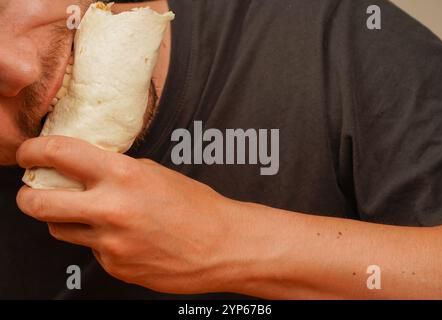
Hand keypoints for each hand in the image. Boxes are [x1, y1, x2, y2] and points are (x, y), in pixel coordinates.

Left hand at [16, 136, 241, 293]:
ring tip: (89, 214)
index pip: (58, 154)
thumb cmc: (197, 206)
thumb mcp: (156, 174)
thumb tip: (88, 171)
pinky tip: (124, 237)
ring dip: (65, 220)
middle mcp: (111, 210)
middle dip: (27, 195)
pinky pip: (91, 250)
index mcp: (123, 176)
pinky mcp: (115, 267)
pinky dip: (99, 241)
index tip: (29, 152)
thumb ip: (117, 171)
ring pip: (60, 230)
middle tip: (32, 191)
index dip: (34, 150)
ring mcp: (110, 244)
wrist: (222, 246)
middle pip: (38, 203)